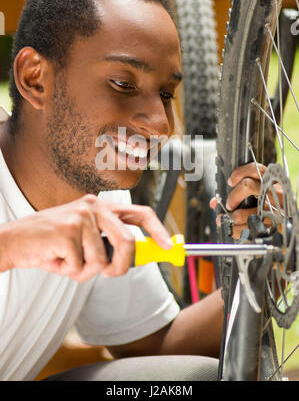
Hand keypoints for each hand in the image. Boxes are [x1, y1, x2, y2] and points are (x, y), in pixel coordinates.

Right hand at [0, 194, 172, 280]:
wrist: (14, 241)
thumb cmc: (51, 243)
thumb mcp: (84, 238)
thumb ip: (108, 242)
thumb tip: (137, 257)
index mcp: (100, 206)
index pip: (139, 213)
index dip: (158, 230)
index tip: (168, 246)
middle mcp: (93, 207)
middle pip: (128, 242)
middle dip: (121, 266)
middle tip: (108, 273)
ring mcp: (80, 218)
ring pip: (101, 261)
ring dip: (84, 272)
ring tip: (66, 261)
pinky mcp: (67, 232)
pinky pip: (80, 267)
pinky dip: (68, 272)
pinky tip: (54, 260)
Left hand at [210, 163, 282, 238]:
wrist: (287, 216)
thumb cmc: (268, 201)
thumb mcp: (258, 191)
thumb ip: (236, 193)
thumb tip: (215, 202)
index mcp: (268, 180)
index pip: (254, 169)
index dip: (239, 173)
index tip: (230, 182)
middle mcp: (272, 191)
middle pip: (248, 186)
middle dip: (233, 196)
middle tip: (229, 204)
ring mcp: (274, 207)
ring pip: (250, 211)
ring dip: (234, 217)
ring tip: (227, 218)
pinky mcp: (273, 222)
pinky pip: (252, 227)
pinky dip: (238, 230)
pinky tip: (233, 229)